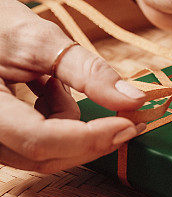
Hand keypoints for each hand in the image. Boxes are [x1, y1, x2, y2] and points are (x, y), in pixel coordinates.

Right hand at [0, 0, 145, 172]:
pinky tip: (48, 91)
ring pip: (42, 154)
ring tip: (57, 84)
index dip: (89, 137)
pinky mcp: (1, 136)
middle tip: (128, 118)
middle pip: (44, 155)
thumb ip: (88, 72)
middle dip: (91, 138)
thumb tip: (133, 99)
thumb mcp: (42, 41)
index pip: (40, 140)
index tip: (128, 123)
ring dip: (69, 126)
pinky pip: (34, 145)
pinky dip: (55, 122)